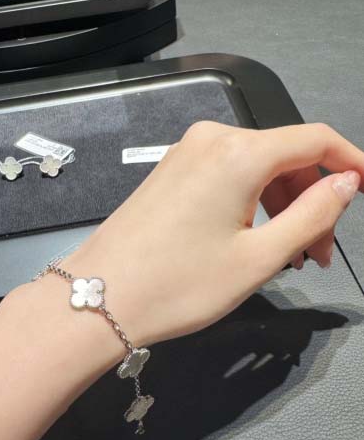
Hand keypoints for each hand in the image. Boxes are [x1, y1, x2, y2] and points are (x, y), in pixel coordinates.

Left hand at [65, 122, 363, 346]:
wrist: (100, 299)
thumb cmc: (181, 285)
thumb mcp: (259, 257)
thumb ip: (313, 214)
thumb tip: (346, 182)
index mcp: (239, 152)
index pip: (315, 140)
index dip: (351, 162)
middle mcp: (212, 140)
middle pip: (284, 157)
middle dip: (311, 201)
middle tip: (319, 255)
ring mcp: (186, 154)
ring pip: (255, 169)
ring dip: (282, 206)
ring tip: (290, 256)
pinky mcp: (170, 172)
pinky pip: (227, 177)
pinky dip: (251, 204)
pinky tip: (254, 239)